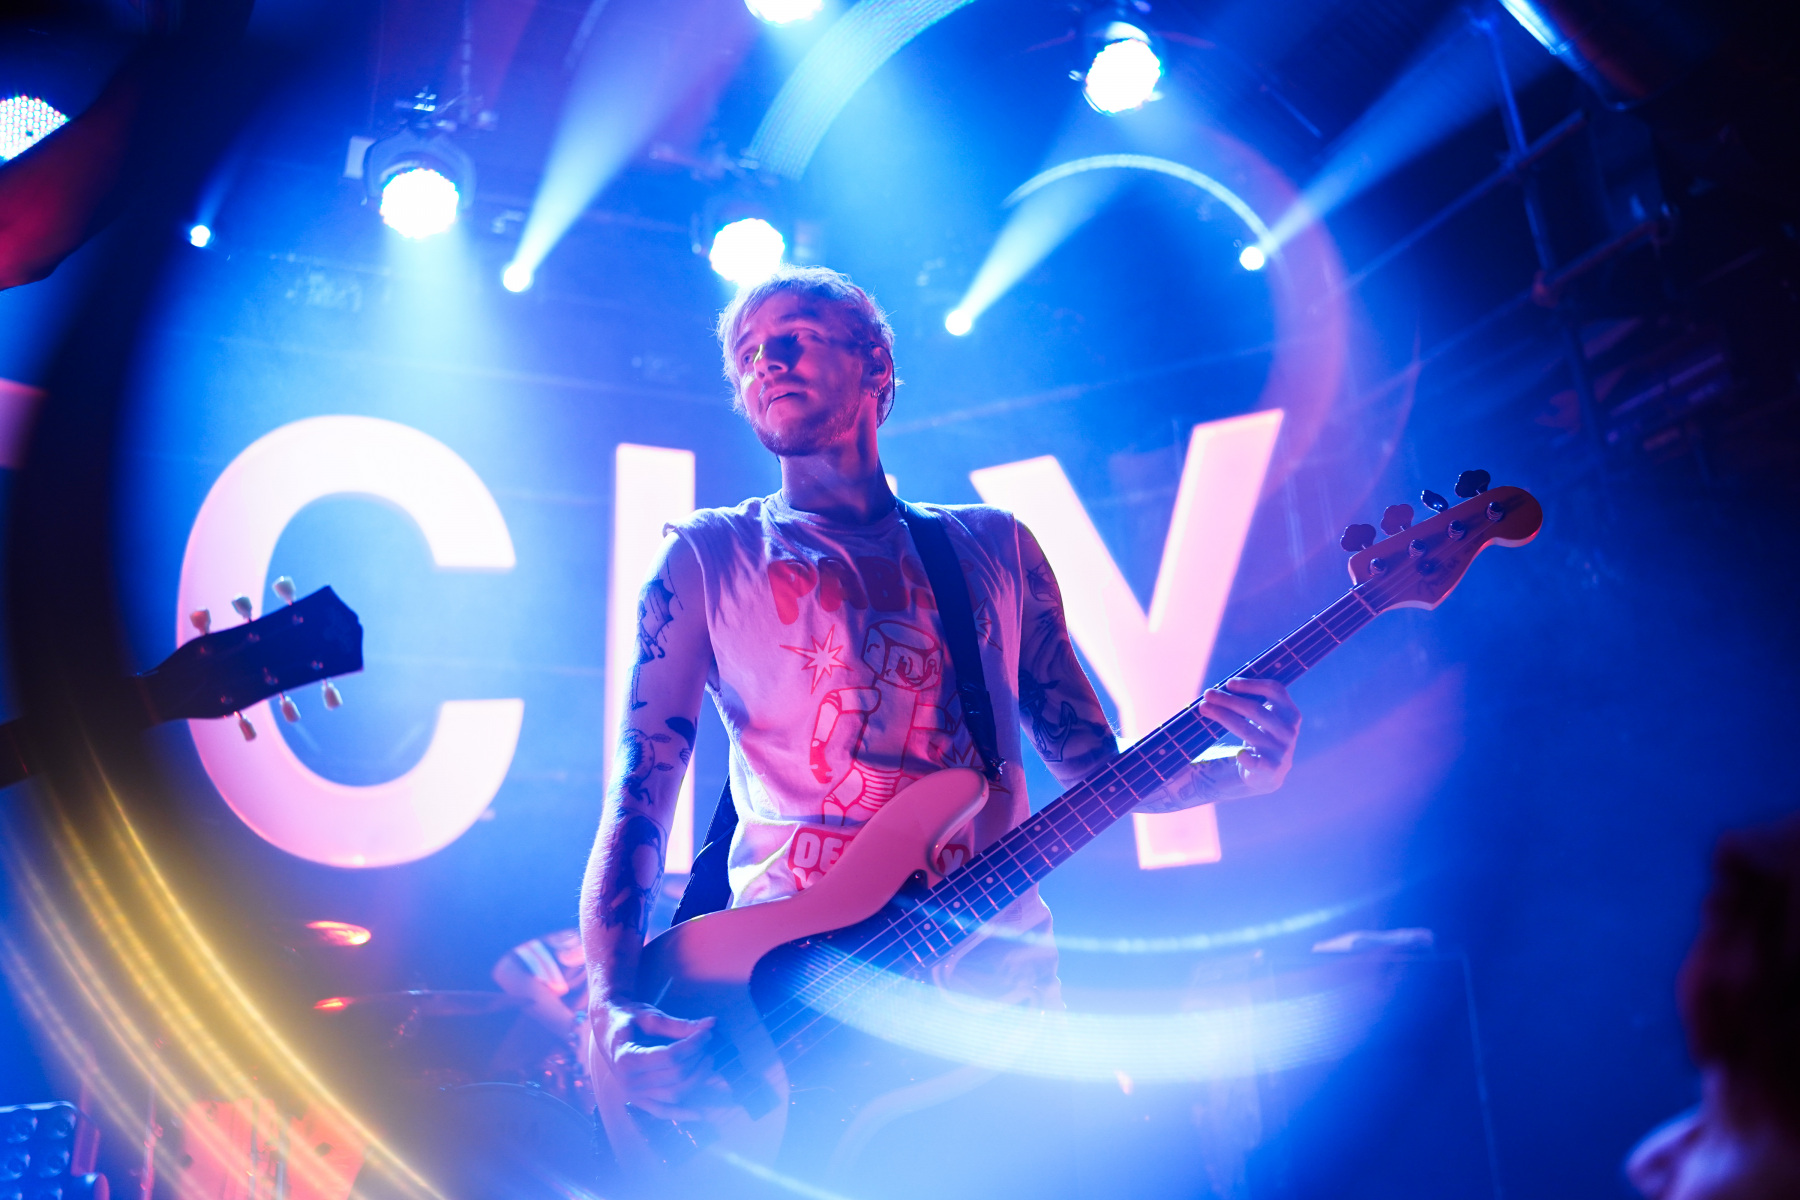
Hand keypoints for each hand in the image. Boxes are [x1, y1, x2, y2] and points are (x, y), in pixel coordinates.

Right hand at [592, 1000, 722, 1120]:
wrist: (607, 1027)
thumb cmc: (627, 1018)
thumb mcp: (651, 1017)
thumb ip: (680, 1024)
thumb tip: (712, 1023)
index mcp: (626, 1058)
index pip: (671, 1056)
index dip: (694, 1045)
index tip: (707, 1033)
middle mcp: (628, 1081)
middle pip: (676, 1076)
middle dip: (698, 1059)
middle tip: (708, 1042)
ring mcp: (632, 1094)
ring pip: (674, 1094)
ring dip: (697, 1079)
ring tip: (708, 1060)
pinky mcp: (638, 1101)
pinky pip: (662, 1111)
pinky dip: (681, 1113)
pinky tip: (701, 1113)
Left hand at [1195, 677, 1299, 798]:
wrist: (1270, 773)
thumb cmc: (1262, 736)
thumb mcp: (1264, 718)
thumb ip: (1250, 703)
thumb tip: (1216, 691)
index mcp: (1290, 713)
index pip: (1274, 690)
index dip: (1251, 684)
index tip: (1228, 683)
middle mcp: (1288, 730)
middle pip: (1255, 709)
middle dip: (1228, 700)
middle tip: (1208, 693)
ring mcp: (1282, 750)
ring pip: (1248, 730)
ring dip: (1223, 716)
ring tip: (1204, 708)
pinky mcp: (1271, 769)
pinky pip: (1256, 762)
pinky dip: (1247, 758)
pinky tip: (1238, 754)